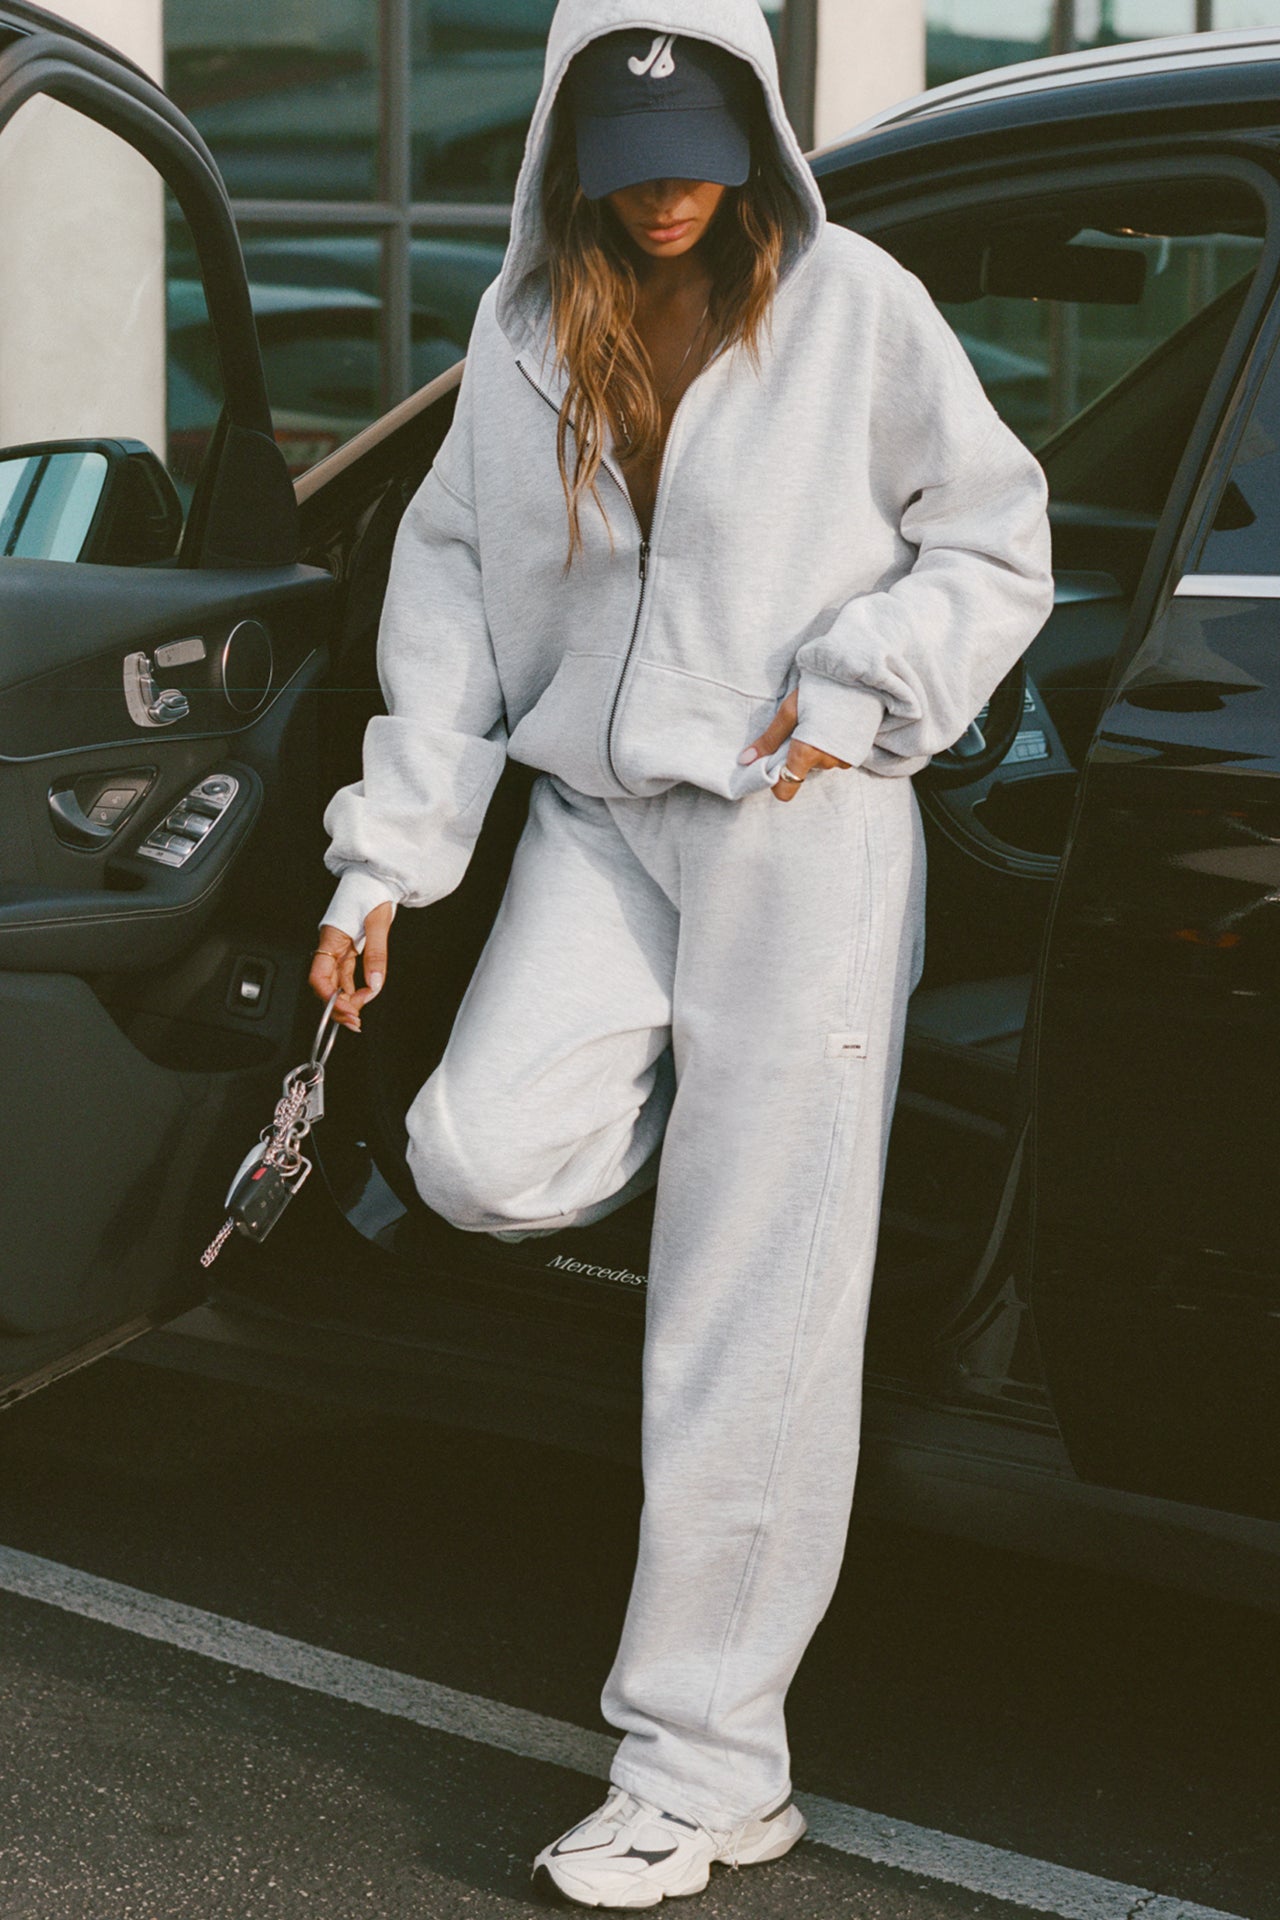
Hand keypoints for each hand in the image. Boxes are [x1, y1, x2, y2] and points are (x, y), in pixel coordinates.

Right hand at [309, 901, 393, 1032]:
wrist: (376, 875)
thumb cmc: (371, 890)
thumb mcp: (378, 923)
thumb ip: (376, 954)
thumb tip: (375, 983)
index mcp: (331, 938)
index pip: (319, 977)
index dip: (329, 999)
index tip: (346, 1011)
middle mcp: (331, 945)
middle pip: (326, 984)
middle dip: (338, 1006)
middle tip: (355, 1021)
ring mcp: (339, 947)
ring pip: (336, 981)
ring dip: (346, 1000)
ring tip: (358, 1015)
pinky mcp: (349, 946)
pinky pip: (346, 973)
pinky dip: (353, 988)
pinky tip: (361, 998)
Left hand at [739, 689, 850, 801]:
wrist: (859, 677)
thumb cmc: (821, 689)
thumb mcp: (789, 711)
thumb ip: (769, 740)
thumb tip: (744, 761)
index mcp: (807, 754)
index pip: (785, 790)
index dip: (776, 781)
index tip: (774, 763)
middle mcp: (826, 762)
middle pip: (801, 771)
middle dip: (796, 754)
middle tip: (800, 727)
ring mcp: (844, 760)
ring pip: (818, 763)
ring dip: (814, 749)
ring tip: (819, 722)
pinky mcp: (857, 754)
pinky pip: (835, 758)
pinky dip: (830, 746)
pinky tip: (833, 726)